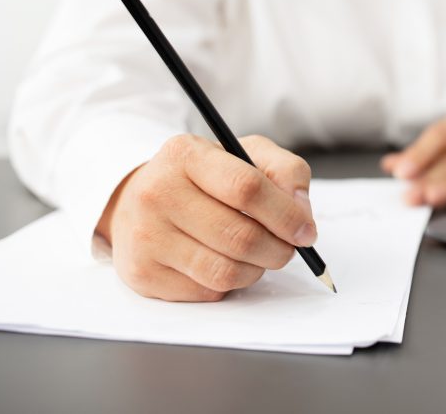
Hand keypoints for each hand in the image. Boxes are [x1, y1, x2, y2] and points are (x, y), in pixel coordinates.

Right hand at [95, 134, 315, 301]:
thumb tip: (302, 211)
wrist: (138, 200)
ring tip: (258, 255)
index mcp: (186, 155)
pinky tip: (225, 262)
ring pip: (225, 271)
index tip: (306, 231)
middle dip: (278, 249)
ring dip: (256, 270)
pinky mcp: (143, 274)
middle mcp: (158, 193)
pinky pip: (207, 291)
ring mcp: (146, 236)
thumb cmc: (203, 178)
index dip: (285, 214)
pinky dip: (229, 284)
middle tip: (288, 248)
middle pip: (240, 236)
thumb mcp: (245, 154)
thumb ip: (285, 171)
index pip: (246, 187)